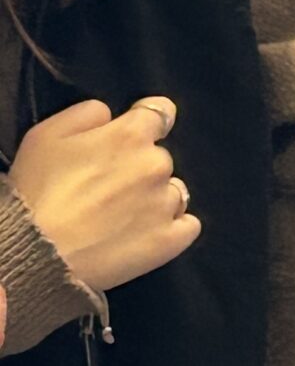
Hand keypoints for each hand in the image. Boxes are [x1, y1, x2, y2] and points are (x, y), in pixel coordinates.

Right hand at [9, 98, 198, 294]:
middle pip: (160, 158)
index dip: (146, 122)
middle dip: (139, 168)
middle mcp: (157, 165)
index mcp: (130, 135)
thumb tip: (111, 114)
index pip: (161, 112)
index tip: (133, 135)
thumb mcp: (46, 135)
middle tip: (107, 189)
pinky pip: (188, 226)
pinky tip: (145, 234)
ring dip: (156, 198)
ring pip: (174, 192)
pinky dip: (172, 228)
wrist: (34, 253)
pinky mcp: (171, 239)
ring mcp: (167, 204)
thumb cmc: (35, 191)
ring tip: (121, 217)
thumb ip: (87, 114)